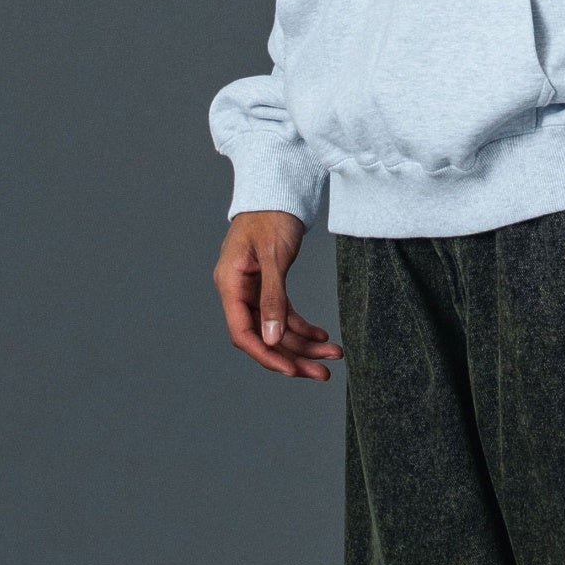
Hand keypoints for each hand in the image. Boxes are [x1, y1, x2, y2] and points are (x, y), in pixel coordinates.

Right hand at [212, 210, 343, 379]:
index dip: (267, 355)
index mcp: (230, 284)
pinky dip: (303, 327)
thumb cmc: (271, 215)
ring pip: (277, 330)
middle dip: (294, 357)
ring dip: (304, 345)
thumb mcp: (274, 257)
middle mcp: (238, 291)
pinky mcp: (268, 286)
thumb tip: (272, 339)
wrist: (277, 189)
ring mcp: (253, 290)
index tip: (292, 371)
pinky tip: (323, 336)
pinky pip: (284, 315)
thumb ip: (273, 298)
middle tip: (323, 374)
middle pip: (264, 337)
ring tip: (334, 356)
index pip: (243, 332)